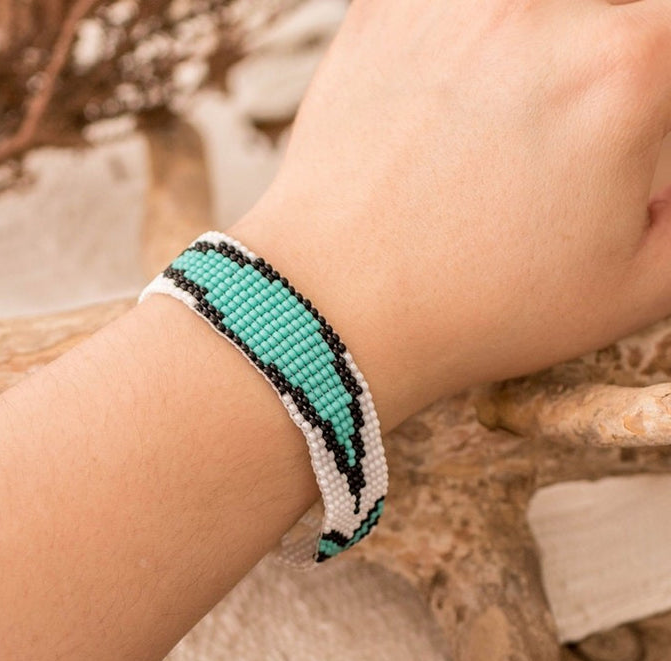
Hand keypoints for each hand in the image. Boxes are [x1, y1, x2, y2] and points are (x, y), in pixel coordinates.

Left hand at [230, 0, 670, 429]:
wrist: (339, 307)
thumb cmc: (478, 311)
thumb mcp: (632, 288)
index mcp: (622, 68)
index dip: (653, 95)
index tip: (624, 133)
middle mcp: (537, 8)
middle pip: (608, 16)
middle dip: (599, 77)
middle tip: (561, 142)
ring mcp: (450, 2)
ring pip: (532, 8)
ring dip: (530, 54)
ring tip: (494, 132)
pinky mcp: (381, 10)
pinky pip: (454, 9)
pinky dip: (464, 44)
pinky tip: (446, 105)